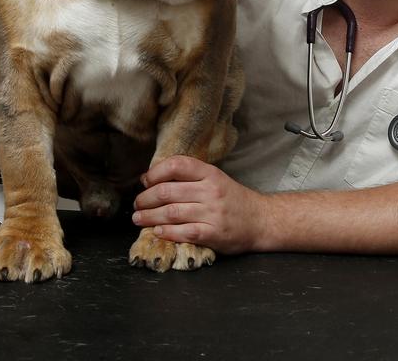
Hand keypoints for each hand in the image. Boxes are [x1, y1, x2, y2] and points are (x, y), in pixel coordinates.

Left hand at [131, 156, 270, 254]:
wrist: (260, 220)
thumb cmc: (233, 199)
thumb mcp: (215, 179)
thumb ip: (189, 178)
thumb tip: (151, 178)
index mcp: (210, 173)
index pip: (176, 165)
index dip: (155, 172)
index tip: (144, 181)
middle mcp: (211, 191)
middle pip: (167, 192)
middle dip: (145, 199)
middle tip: (137, 204)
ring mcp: (212, 213)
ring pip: (171, 213)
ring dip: (149, 217)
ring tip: (138, 218)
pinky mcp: (213, 234)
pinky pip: (184, 232)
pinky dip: (167, 232)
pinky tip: (157, 232)